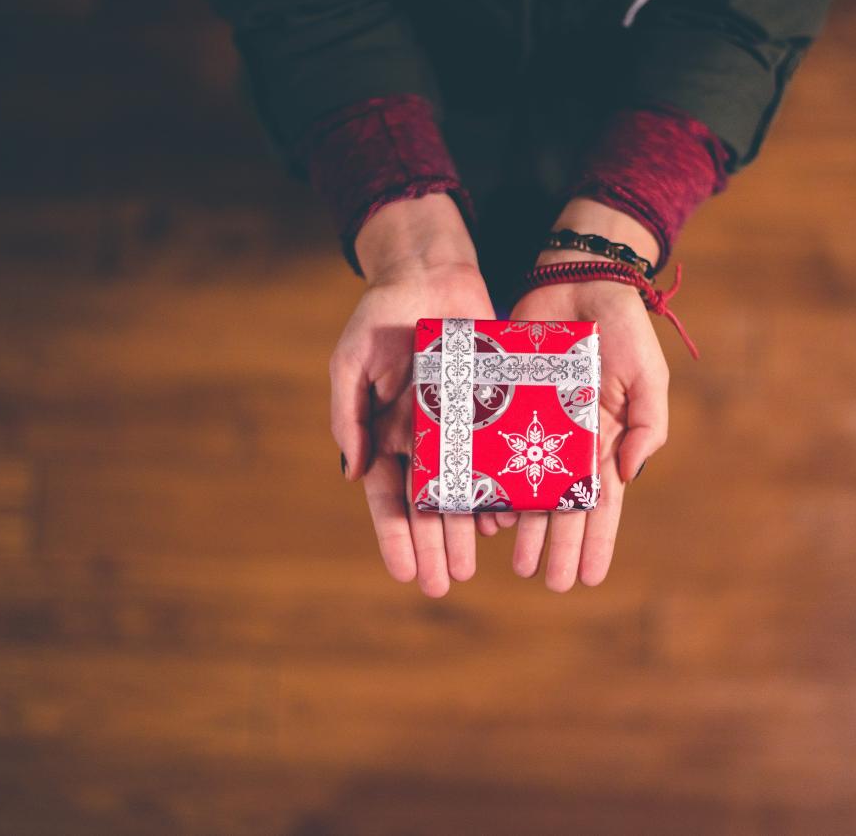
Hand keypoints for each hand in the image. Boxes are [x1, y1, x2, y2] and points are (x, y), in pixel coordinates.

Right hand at [330, 194, 494, 596]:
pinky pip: (498, 457)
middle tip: (445, 584)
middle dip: (434, 546)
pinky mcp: (492, 410)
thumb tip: (353, 472)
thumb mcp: (353, 360)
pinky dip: (501, 489)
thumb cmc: (383, 315)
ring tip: (472, 564)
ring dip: (465, 530)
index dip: (396, 537)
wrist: (431, 273)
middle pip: (428, 506)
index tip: (405, 573)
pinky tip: (506, 519)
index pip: (390, 498)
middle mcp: (424, 440)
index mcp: (386, 435)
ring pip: (464, 490)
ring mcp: (460, 428)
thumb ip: (349, 414)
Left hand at [507, 199, 669, 590]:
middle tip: (548, 582)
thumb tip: (628, 475)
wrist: (576, 279)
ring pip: (526, 488)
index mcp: (605, 441)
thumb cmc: (620, 327)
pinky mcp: (502, 405)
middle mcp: (568, 442)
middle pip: (562, 506)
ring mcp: (534, 426)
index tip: (591, 578)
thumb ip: (647, 424)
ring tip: (515, 562)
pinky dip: (490, 482)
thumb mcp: (647, 375)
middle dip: (557, 546)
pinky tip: (485, 513)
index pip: (602, 504)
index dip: (597, 541)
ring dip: (523, 527)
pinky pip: (493, 451)